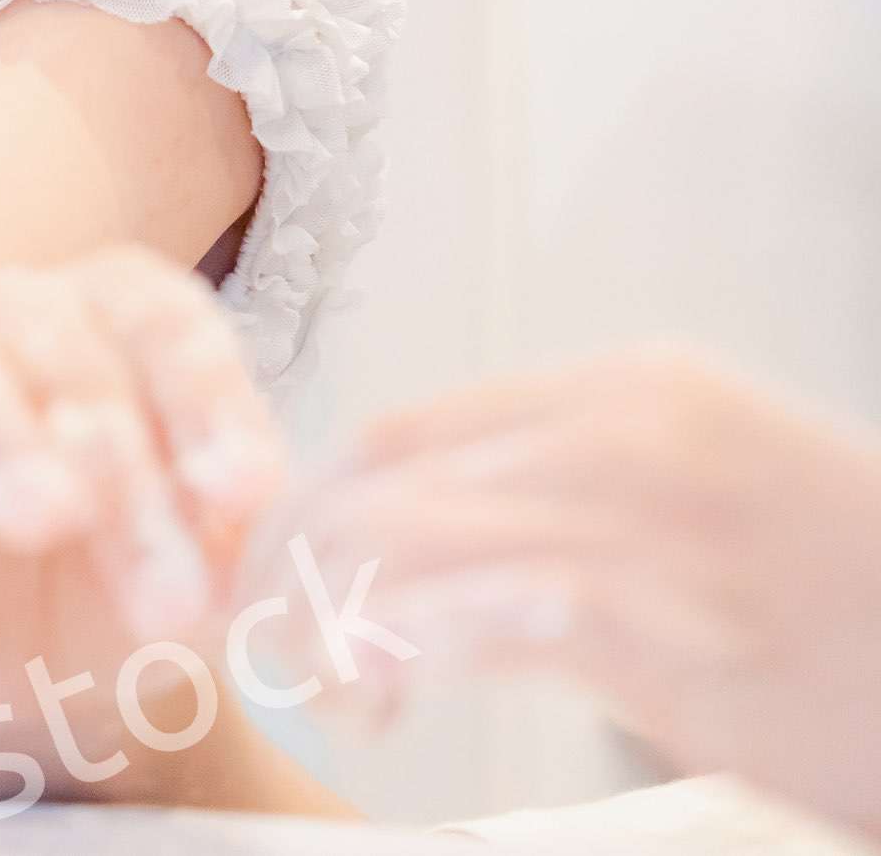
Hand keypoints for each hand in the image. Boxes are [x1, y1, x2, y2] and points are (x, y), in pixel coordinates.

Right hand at [0, 243, 289, 805]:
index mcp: (120, 329)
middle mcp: (18, 327)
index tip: (240, 492)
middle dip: (121, 461)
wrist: (48, 698)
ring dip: (0, 437)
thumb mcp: (216, 565)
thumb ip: (222, 520)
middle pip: (61, 346)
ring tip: (45, 520)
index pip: (158, 318)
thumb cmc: (133, 600)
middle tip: (164, 594)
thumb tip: (241, 499)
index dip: (206, 394)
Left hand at [277, 347, 880, 830]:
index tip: (281, 584)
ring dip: (327, 619)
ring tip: (331, 686)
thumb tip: (442, 566)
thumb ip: (580, 508)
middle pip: (379, 480)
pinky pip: (475, 618)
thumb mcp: (711, 514)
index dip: (314, 512)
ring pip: (400, 537)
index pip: (403, 436)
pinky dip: (397, 655)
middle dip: (293, 566)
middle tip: (271, 647)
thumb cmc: (857, 613)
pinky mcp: (661, 623)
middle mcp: (625, 431)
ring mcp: (643, 519)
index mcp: (635, 395)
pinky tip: (386, 698)